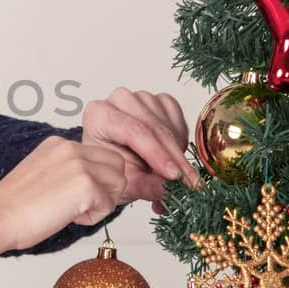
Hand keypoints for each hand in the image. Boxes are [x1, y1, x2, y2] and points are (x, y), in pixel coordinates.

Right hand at [0, 136, 131, 252]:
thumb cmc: (12, 206)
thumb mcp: (41, 174)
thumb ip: (66, 170)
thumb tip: (92, 184)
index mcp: (59, 144)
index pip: (102, 155)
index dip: (98, 179)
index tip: (79, 195)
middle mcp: (71, 148)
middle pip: (117, 165)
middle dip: (107, 188)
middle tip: (82, 205)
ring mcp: (79, 165)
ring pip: (118, 183)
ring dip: (102, 202)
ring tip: (74, 211)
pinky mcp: (86, 185)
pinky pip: (108, 205)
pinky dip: (93, 217)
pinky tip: (69, 217)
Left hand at [79, 87, 198, 213]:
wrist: (117, 160)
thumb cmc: (112, 167)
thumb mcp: (125, 184)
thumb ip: (145, 187)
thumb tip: (167, 190)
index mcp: (99, 115)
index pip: (134, 131)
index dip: (158, 154)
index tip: (175, 175)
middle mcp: (119, 100)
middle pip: (154, 127)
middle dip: (174, 157)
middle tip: (189, 182)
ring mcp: (141, 98)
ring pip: (168, 124)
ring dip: (177, 150)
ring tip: (173, 172)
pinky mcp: (159, 100)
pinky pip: (178, 118)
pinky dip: (180, 139)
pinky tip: (172, 153)